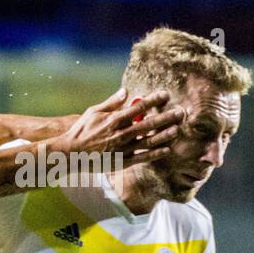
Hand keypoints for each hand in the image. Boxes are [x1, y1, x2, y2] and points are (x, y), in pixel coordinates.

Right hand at [50, 89, 185, 168]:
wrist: (71, 154)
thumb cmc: (82, 130)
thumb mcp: (94, 111)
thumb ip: (112, 102)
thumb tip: (126, 91)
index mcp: (114, 119)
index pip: (139, 107)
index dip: (154, 100)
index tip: (166, 94)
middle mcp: (121, 133)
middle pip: (149, 123)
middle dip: (166, 117)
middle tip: (181, 112)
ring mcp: (123, 148)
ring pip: (149, 141)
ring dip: (165, 135)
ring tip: (177, 129)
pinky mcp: (123, 161)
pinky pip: (143, 157)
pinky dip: (155, 153)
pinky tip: (167, 149)